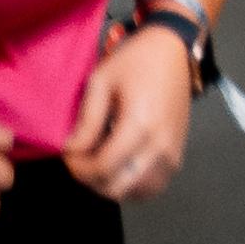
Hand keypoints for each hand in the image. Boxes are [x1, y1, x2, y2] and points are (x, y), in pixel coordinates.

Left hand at [63, 25, 195, 203]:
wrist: (172, 50)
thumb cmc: (136, 60)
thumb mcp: (102, 81)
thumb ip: (87, 120)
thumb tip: (72, 150)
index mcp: (141, 125)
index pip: (102, 167)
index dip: (78, 167)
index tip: (67, 153)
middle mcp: (160, 148)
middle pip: (117, 188)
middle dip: (90, 178)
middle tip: (79, 159)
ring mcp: (172, 156)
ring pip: (134, 193)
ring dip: (110, 184)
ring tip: (98, 159)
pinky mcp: (177, 158)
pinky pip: (150, 187)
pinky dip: (130, 184)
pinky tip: (119, 164)